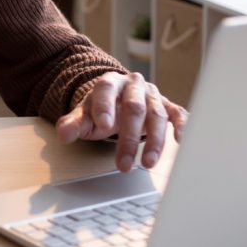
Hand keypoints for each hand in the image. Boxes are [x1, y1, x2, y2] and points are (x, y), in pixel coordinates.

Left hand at [55, 72, 187, 172]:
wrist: (119, 103)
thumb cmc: (100, 111)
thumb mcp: (84, 116)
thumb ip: (72, 124)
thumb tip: (63, 135)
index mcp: (109, 82)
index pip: (105, 90)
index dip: (105, 107)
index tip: (103, 127)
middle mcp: (133, 85)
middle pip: (134, 107)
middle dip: (129, 137)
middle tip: (123, 164)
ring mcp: (152, 95)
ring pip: (157, 115)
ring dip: (154, 141)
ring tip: (147, 164)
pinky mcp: (168, 106)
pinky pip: (179, 114)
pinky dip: (182, 126)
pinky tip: (180, 142)